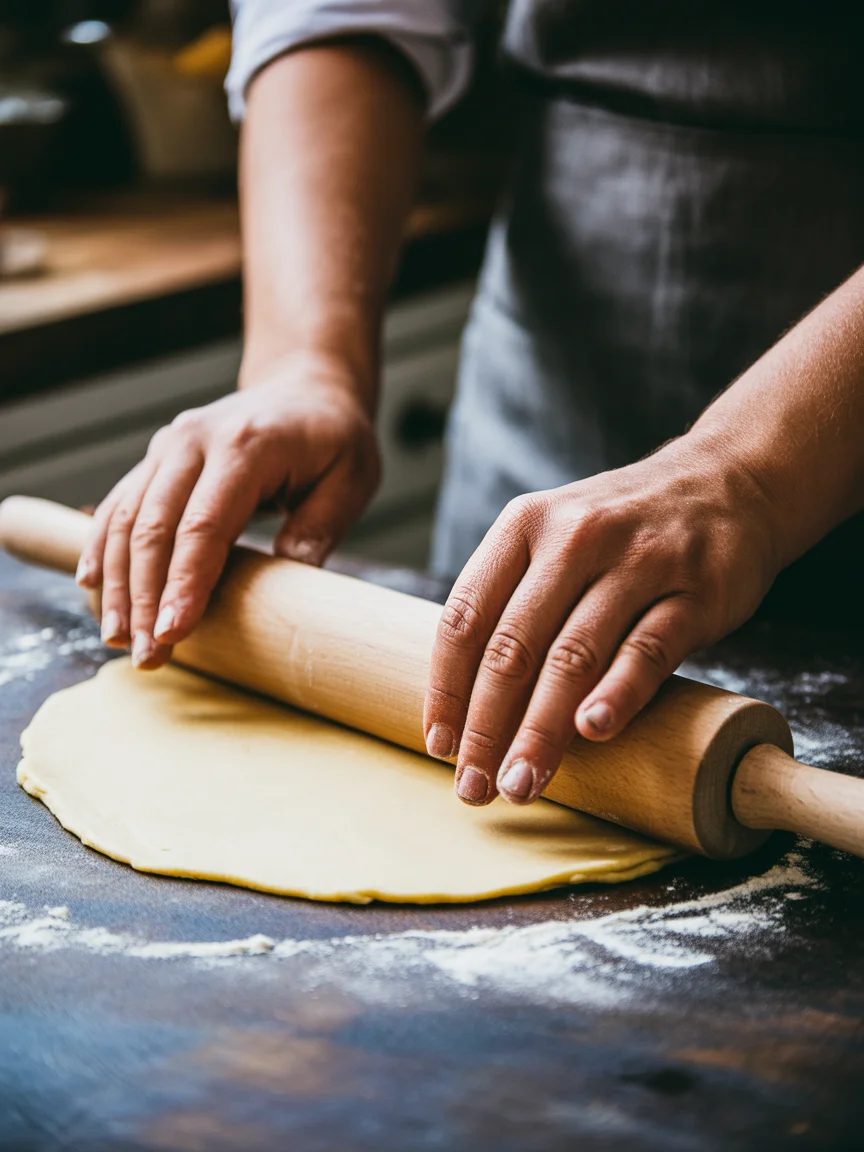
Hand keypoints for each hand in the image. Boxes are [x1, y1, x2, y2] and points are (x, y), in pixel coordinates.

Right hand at [76, 354, 379, 669]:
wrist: (306, 387)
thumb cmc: (334, 439)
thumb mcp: (351, 479)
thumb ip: (319, 529)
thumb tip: (291, 586)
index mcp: (245, 445)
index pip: (204, 525)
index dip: (184, 583)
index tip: (173, 633)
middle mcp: (195, 440)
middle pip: (155, 528)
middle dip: (146, 597)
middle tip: (147, 656)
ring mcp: (169, 446)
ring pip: (128, 518)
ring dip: (119, 582)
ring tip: (118, 637)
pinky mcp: (157, 459)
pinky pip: (120, 504)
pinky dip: (103, 545)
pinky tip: (93, 585)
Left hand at [424, 437, 781, 806]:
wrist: (728, 481)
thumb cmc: (623, 529)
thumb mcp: (555, 535)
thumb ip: (514, 599)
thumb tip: (467, 702)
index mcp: (524, 526)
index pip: (466, 616)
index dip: (446, 689)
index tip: (441, 746)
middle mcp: (574, 537)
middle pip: (513, 646)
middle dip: (487, 727)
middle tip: (475, 787)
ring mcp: (637, 561)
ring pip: (574, 656)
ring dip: (542, 729)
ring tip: (523, 782)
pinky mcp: (695, 590)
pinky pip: (647, 650)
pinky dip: (617, 694)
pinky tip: (593, 733)